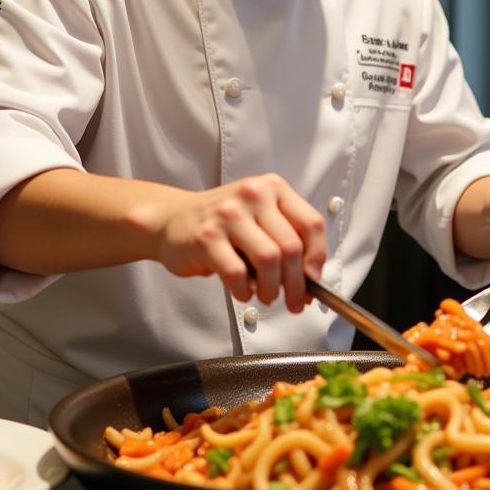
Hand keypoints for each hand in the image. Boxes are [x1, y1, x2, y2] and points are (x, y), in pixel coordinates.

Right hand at [152, 173, 326, 312]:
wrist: (172, 219)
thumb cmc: (222, 223)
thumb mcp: (259, 218)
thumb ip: (285, 239)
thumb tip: (310, 280)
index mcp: (272, 187)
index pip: (311, 223)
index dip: (318, 257)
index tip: (314, 279)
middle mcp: (252, 194)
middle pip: (291, 246)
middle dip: (297, 283)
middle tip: (295, 301)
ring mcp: (228, 214)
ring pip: (269, 259)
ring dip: (272, 289)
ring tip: (266, 295)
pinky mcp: (207, 237)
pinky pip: (237, 273)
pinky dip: (245, 291)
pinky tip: (243, 291)